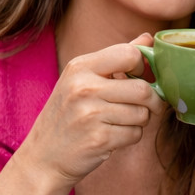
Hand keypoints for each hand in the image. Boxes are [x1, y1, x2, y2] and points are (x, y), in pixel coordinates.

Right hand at [17, 35, 162, 188]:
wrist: (43, 157)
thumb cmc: (68, 115)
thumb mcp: (82, 79)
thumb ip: (115, 59)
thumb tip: (148, 37)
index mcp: (80, 67)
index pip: (129, 54)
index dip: (143, 66)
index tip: (139, 77)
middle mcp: (84, 87)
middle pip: (143, 89)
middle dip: (151, 101)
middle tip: (145, 106)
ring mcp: (91, 114)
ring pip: (142, 114)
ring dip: (139, 121)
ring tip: (118, 122)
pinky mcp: (100, 139)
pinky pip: (136, 134)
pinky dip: (130, 137)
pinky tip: (112, 137)